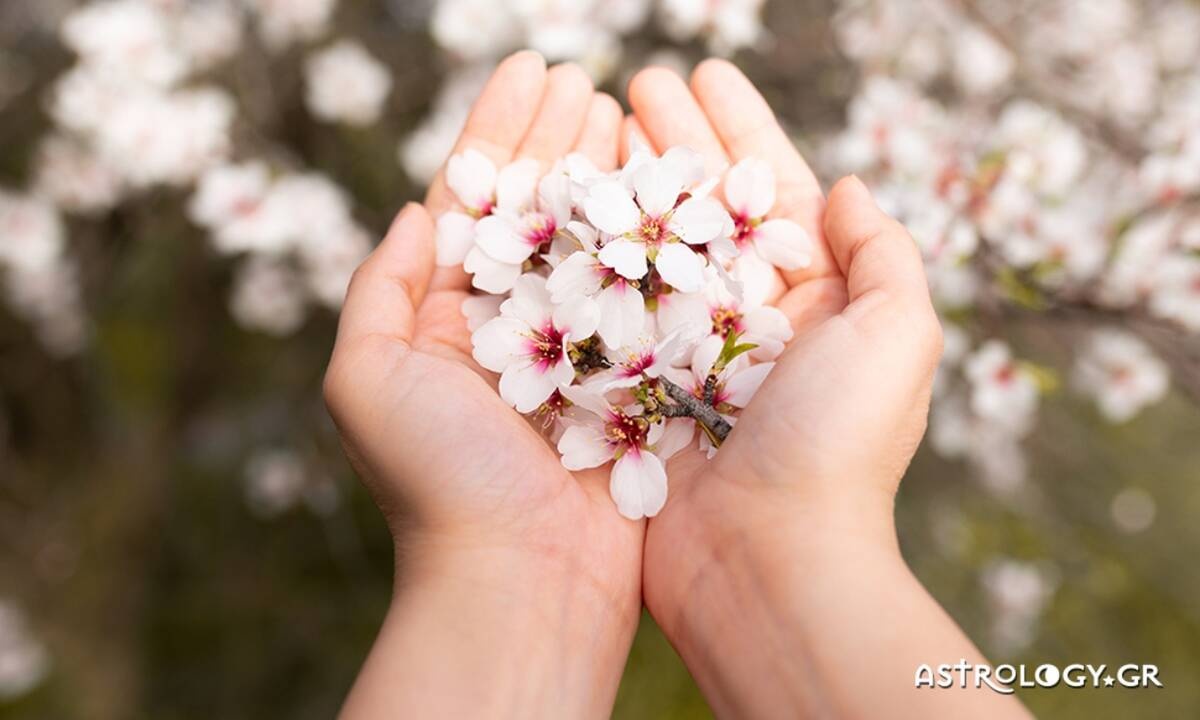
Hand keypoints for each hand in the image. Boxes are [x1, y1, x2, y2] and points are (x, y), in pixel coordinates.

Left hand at [325, 52, 641, 718]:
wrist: (520, 577)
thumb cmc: (435, 481)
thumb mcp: (366, 376)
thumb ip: (380, 286)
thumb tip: (412, 209)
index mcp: (450, 315)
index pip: (479, 200)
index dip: (502, 130)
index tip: (530, 69)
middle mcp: (516, 324)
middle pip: (542, 208)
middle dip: (561, 138)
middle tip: (584, 79)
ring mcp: (580, 347)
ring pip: (599, 239)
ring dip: (611, 171)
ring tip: (627, 109)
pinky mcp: (635, 376)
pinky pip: (649, 293)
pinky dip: (658, 237)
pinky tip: (670, 184)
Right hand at [629, 61, 1026, 717]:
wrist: (766, 562)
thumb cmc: (836, 447)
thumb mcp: (897, 336)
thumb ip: (883, 253)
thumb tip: (846, 187)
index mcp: (815, 300)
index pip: (773, 188)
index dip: (738, 127)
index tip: (703, 72)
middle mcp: (749, 320)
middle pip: (704, 207)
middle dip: (672, 141)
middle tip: (634, 84)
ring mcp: (687, 353)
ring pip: (651, 248)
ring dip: (625, 183)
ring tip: (592, 124)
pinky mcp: (635, 389)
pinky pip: (608, 308)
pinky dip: (588, 257)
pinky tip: (563, 209)